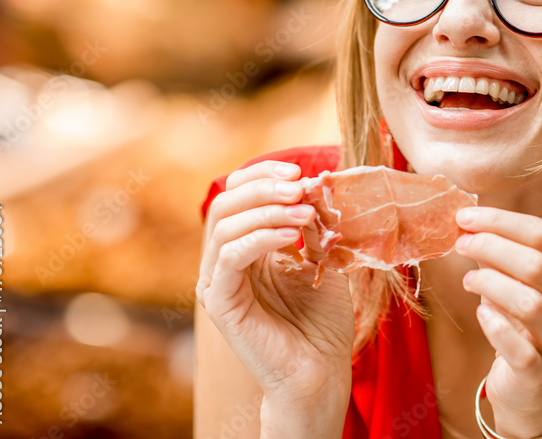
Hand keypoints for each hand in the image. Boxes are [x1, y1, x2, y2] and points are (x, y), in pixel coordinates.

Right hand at [197, 161, 354, 406]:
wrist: (321, 370)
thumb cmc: (323, 319)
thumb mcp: (323, 257)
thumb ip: (314, 222)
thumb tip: (314, 181)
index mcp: (246, 246)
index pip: (238, 193)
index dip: (265, 174)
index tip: (301, 171)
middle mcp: (225, 260)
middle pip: (226, 202)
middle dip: (265, 187)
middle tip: (301, 185)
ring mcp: (218, 281)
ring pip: (225, 225)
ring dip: (268, 210)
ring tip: (307, 212)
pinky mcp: (220, 303)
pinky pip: (230, 257)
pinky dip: (261, 238)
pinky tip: (293, 234)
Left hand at [454, 206, 541, 437]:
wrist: (532, 390)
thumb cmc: (524, 327)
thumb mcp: (522, 286)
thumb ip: (504, 254)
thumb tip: (469, 221)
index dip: (502, 221)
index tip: (466, 216)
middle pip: (537, 264)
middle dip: (492, 246)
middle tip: (461, 243)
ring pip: (529, 302)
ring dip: (490, 282)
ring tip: (468, 278)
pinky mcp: (541, 373)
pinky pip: (518, 345)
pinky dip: (494, 324)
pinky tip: (481, 312)